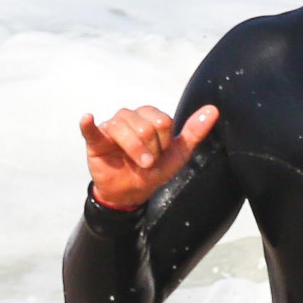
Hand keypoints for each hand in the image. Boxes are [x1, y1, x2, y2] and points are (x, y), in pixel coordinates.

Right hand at [79, 102, 218, 211]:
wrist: (131, 193)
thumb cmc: (154, 170)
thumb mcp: (178, 154)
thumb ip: (194, 132)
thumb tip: (213, 110)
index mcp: (149, 116)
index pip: (163, 122)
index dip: (164, 143)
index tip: (161, 154)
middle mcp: (130, 117)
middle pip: (145, 125)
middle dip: (151, 149)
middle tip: (147, 162)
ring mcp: (111, 127)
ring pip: (124, 128)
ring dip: (135, 151)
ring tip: (137, 164)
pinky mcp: (96, 140)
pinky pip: (91, 130)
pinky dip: (88, 124)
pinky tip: (88, 119)